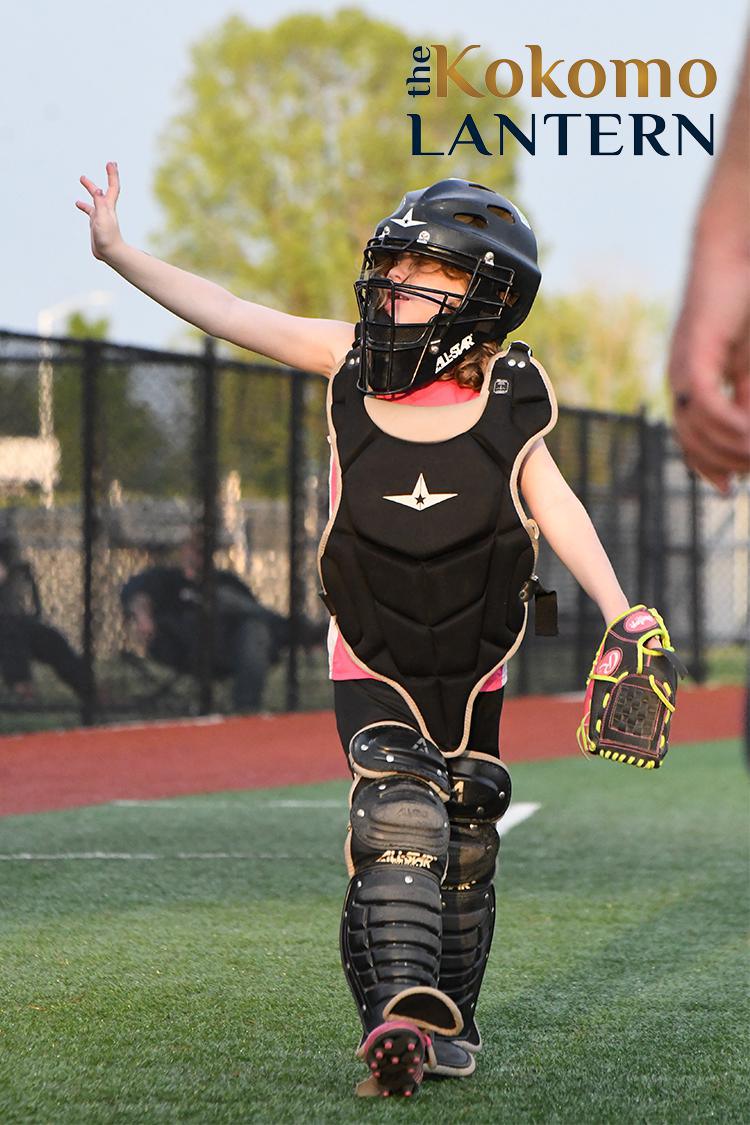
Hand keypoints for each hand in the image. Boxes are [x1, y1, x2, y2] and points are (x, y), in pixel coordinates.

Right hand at [75, 161, 123, 261]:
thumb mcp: (103, 218)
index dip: (112, 174)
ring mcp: (101, 216)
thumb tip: (99, 189)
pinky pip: (89, 211)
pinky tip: (77, 203)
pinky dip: (84, 206)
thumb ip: (100, 203)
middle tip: (99, 160)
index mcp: (108, 206)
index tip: (111, 163)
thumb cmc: (108, 237)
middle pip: (102, 190)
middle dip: (100, 178)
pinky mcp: (96, 224)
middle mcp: (106, 209)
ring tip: (82, 179)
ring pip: (95, 199)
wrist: (110, 253)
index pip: (112, 187)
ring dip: (90, 188)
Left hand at [668, 248, 749, 492]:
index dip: (709, 466)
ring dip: (731, 447)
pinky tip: (749, 433)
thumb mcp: (748, 364)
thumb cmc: (744, 304)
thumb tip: (747, 432)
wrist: (734, 257)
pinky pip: (705, 403)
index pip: (690, 438)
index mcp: (690, 384)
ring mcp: (682, 369)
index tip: (731, 487)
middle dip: (724, 462)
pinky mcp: (694, 355)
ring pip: (698, 428)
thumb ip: (746, 397)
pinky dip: (728, 424)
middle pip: (691, 441)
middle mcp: (679, 381)